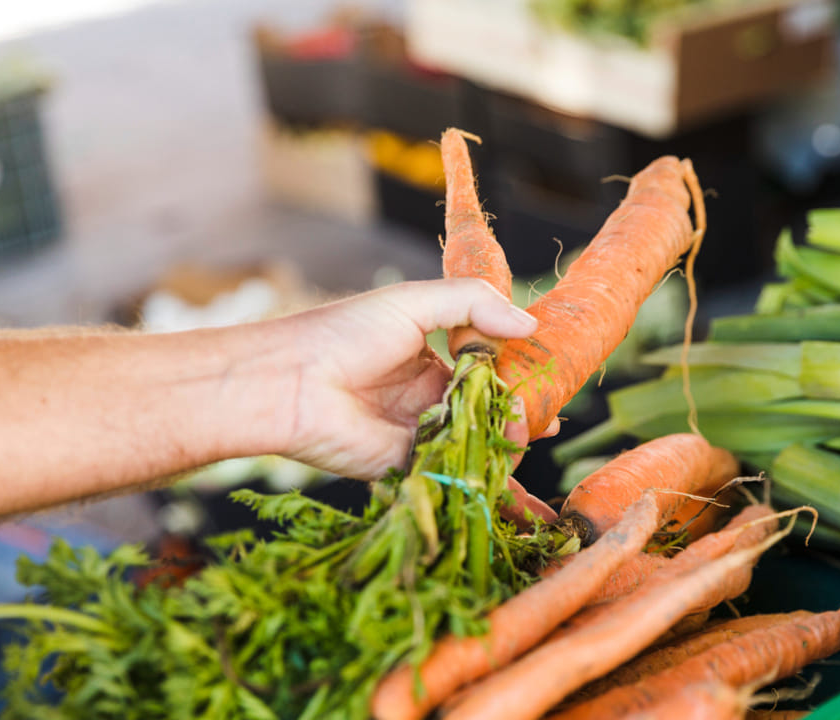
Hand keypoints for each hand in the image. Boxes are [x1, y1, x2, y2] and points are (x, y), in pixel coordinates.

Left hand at [271, 278, 554, 519]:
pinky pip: (455, 479)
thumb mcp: (412, 302)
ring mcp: (420, 434)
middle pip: (488, 409)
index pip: (488, 366)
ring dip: (508, 448)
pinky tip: (525, 503)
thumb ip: (472, 305)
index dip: (519, 373)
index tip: (550, 379)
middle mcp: (428, 396)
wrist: (290, 385)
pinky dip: (488, 492)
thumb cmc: (343, 334)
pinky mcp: (409, 469)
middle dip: (520, 415)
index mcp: (430, 356)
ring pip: (476, 445)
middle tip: (544, 418)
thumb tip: (530, 325)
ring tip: (526, 439)